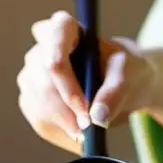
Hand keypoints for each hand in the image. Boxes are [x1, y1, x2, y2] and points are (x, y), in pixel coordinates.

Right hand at [16, 11, 158, 153]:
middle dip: (65, 110)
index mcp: (64, 28)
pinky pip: (37, 119)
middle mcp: (41, 48)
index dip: (65, 79)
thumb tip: (97, 117)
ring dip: (62, 124)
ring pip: (36, 103)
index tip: (84, 108)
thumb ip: (115, 90)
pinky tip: (77, 134)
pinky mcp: (32, 98)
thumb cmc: (125, 69)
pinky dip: (58, 132)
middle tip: (89, 128)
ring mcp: (32, 73)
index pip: (52, 42)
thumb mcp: (129, 73)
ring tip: (87, 133)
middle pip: (42, 81)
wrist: (122, 83)